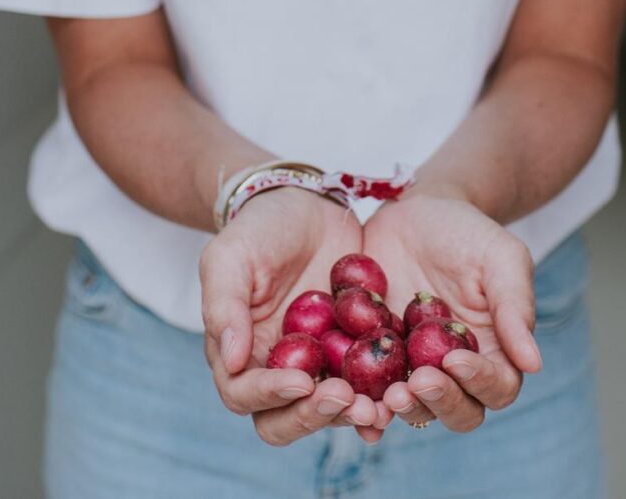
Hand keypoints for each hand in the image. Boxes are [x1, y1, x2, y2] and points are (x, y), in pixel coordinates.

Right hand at [200, 188, 391, 445]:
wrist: (307, 206)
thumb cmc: (259, 230)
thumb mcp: (231, 257)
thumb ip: (223, 305)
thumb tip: (232, 360)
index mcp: (240, 354)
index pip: (245, 394)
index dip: (270, 395)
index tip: (302, 380)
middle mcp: (277, 371)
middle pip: (286, 419)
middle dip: (314, 416)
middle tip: (345, 397)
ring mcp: (320, 367)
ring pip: (330, 411)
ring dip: (352, 415)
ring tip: (378, 406)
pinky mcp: (356, 355)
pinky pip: (369, 387)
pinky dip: (383, 398)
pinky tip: (402, 393)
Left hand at [362, 193, 540, 432]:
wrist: (414, 212)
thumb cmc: (467, 232)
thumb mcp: (500, 258)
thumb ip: (515, 307)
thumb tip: (534, 363)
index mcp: (495, 352)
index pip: (497, 386)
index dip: (479, 381)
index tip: (455, 360)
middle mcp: (455, 370)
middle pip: (458, 411)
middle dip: (439, 402)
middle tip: (417, 382)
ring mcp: (412, 367)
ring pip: (413, 407)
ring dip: (401, 408)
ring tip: (386, 395)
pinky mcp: (372, 356)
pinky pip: (367, 387)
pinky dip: (359, 398)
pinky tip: (345, 394)